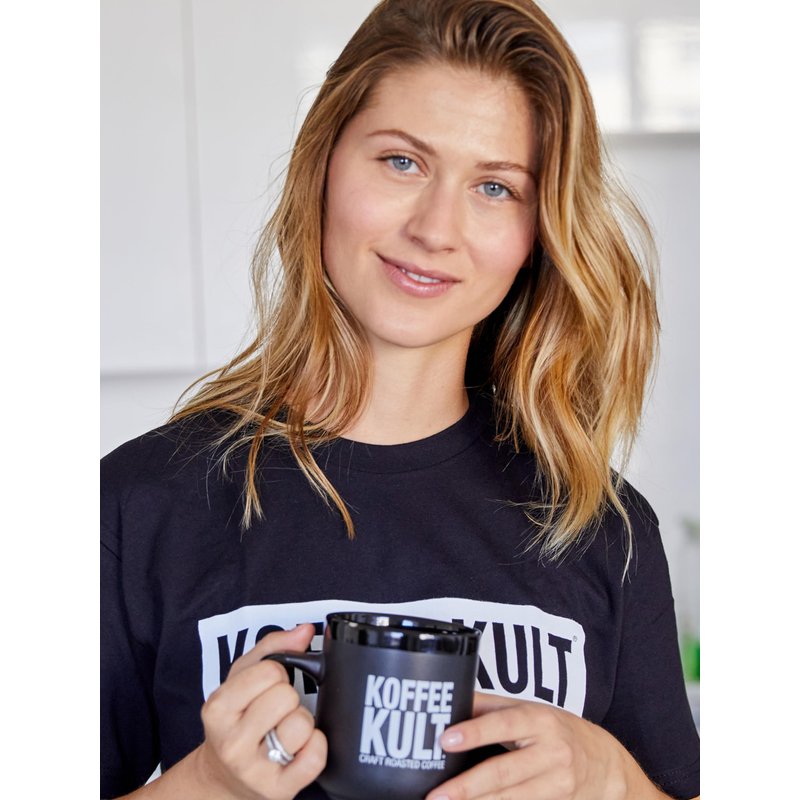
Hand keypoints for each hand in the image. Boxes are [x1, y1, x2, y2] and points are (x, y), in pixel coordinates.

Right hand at [195, 623, 326, 799]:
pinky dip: (316, 748)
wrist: (222, 777)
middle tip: (276, 711)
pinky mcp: (276, 791)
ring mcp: (253, 770)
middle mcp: (231, 742)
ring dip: (302, 723)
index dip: (277, 674)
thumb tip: (305, 630)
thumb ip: (272, 647)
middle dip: (289, 698)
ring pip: (302, 725)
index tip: (268, 686)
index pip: (269, 671)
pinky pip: (315, 757)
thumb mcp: (241, 678)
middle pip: (286, 696)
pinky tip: (300, 749)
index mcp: (218, 707)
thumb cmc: (236, 720)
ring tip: (285, 731)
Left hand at [425, 692, 659, 799]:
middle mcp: (551, 752)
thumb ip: (491, 706)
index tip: (445, 740)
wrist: (605, 763)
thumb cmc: (557, 730)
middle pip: (503, 772)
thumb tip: (452, 698)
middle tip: (436, 795)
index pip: (502, 724)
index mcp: (539, 720)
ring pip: (510, 798)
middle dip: (466, 786)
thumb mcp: (529, 710)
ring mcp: (557, 783)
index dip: (474, 733)